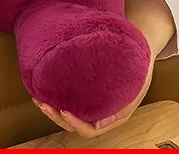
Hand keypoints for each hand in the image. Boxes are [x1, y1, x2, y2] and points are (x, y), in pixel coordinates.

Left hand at [33, 0, 174, 139]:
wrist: (141, 49)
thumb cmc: (140, 64)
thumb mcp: (140, 78)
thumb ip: (127, 96)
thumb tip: (103, 121)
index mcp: (115, 115)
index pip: (91, 130)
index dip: (76, 124)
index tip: (64, 110)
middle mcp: (102, 113)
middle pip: (76, 125)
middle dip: (57, 117)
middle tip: (43, 103)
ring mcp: (93, 103)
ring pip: (70, 115)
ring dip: (52, 110)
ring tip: (38, 99)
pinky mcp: (86, 92)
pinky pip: (69, 101)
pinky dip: (55, 98)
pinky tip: (43, 88)